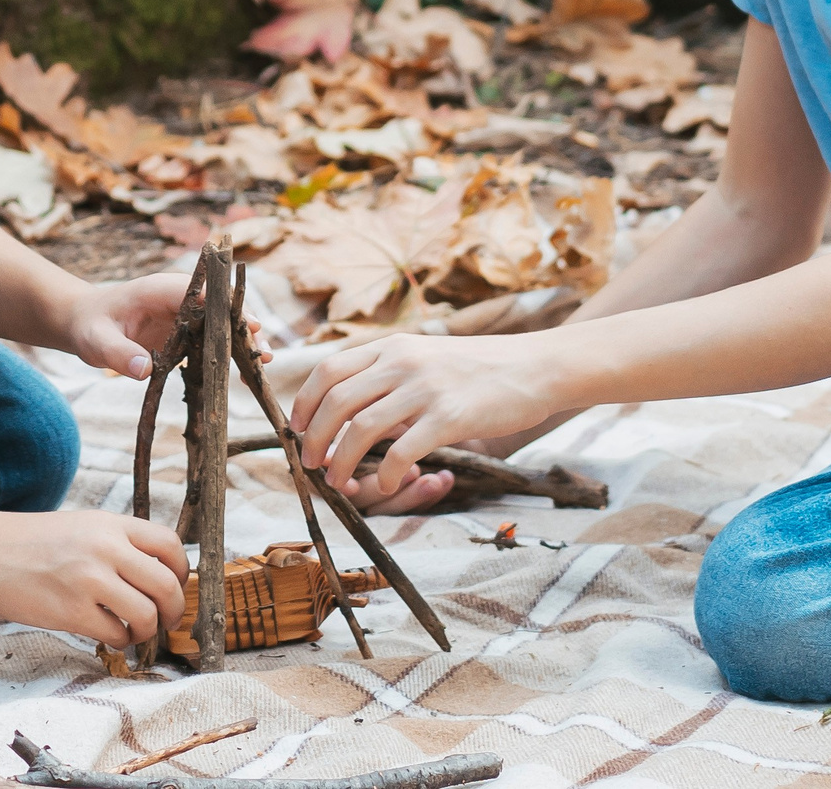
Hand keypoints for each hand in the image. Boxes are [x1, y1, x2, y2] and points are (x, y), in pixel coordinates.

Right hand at [0, 508, 187, 647]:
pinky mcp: (71, 610)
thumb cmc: (29, 541)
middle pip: (167, 585)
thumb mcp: (81, 525)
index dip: (181, 572)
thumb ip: (116, 542)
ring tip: (132, 631)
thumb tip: (154, 572)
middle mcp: (105, 548)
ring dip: (146, 631)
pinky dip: (120, 642)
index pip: (171, 545)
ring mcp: (89, 579)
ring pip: (147, 614)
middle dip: (172, 611)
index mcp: (110, 524)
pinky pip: (116, 634)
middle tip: (163, 620)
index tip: (173, 587)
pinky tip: (109, 637)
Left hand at [63, 274, 268, 379]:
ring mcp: (186, 316)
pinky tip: (245, 377)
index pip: (202, 293)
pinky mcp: (187, 334)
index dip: (228, 309)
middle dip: (244, 328)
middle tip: (265, 352)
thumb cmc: (90, 326)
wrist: (85, 323)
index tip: (251, 326)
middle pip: (220, 309)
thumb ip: (118, 354)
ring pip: (222, 326)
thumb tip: (145, 370)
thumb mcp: (96, 342)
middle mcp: (180, 299)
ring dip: (242, 343)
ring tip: (264, 364)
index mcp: (161, 290)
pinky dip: (229, 356)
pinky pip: (212, 342)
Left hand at [288, 333, 557, 506]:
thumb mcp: (426, 356)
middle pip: (335, 402)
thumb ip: (390, 373)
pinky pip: (400, 452)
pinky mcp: (449, 417)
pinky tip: (384, 484)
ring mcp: (424, 389)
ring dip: (340, 461)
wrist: (535, 367)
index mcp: (392, 347)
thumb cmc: (479, 368)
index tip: (296, 429)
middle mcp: (401, 363)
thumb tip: (351, 405)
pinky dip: (383, 474)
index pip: (328, 371)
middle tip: (309, 463)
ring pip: (360, 429)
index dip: (304, 403)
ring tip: (337, 481)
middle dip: (312, 438)